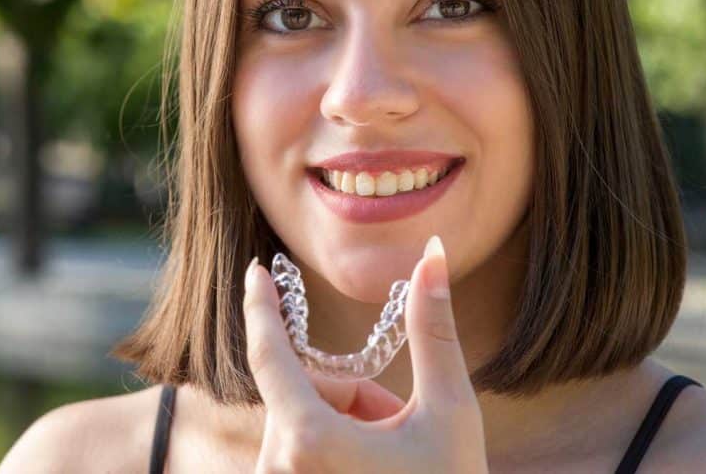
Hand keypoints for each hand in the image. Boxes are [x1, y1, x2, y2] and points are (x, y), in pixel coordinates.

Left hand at [242, 235, 488, 472]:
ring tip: (392, 458)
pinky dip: (334, 449)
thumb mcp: (450, 414)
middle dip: (354, 394)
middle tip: (400, 425)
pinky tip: (372, 473)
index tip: (255, 272)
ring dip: (348, 424)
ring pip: (305, 423)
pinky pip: (300, 454)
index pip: (270, 353)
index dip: (262, 306)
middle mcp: (278, 469)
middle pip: (307, 392)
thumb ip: (432, 330)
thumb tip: (431, 254)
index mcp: (310, 442)